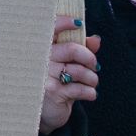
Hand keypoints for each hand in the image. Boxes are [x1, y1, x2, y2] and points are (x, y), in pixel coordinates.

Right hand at [39, 14, 100, 134]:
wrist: (45, 113)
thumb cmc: (56, 83)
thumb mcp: (66, 65)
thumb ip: (81, 49)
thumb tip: (96, 39)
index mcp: (41, 48)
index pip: (50, 29)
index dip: (64, 23)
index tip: (77, 24)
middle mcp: (40, 59)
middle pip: (73, 49)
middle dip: (90, 59)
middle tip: (93, 66)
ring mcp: (44, 75)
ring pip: (80, 70)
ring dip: (92, 79)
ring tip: (90, 83)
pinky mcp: (53, 92)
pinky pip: (82, 88)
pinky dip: (90, 92)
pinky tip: (88, 95)